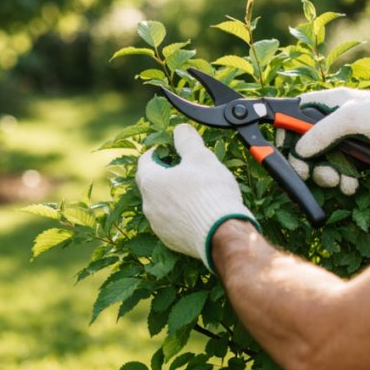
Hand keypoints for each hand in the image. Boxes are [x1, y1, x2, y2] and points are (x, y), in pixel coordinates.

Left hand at [136, 124, 259, 270]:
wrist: (223, 233)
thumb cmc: (210, 192)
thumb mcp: (200, 156)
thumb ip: (187, 140)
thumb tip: (180, 129)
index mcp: (150, 182)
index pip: (146, 160)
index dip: (160, 151)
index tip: (173, 149)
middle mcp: (148, 205)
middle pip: (153, 183)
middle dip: (167, 174)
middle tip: (187, 168)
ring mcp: (158, 226)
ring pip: (162, 204)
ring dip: (174, 195)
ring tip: (196, 190)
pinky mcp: (171, 241)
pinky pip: (172, 222)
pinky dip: (181, 214)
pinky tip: (199, 211)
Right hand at [277, 88, 369, 192]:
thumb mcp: (351, 119)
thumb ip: (321, 133)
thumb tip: (299, 151)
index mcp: (326, 103)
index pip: (292, 116)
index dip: (284, 134)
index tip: (283, 152)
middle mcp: (331, 121)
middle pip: (304, 146)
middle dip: (306, 163)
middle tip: (308, 175)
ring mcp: (344, 140)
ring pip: (320, 162)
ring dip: (326, 176)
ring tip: (338, 181)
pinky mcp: (356, 157)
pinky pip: (339, 171)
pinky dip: (342, 180)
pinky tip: (351, 184)